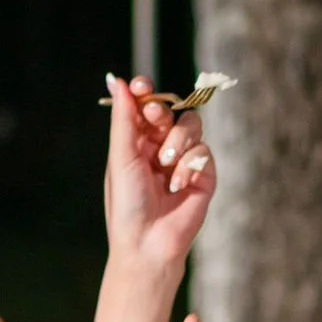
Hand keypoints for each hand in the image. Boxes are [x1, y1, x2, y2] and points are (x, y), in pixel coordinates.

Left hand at [103, 75, 215, 281]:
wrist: (148, 241)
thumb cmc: (127, 203)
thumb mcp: (121, 156)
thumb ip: (124, 118)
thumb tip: (117, 79)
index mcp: (137, 143)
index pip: (145, 107)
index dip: (145, 92)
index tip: (142, 85)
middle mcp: (161, 148)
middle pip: (170, 110)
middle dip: (162, 110)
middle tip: (154, 117)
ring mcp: (184, 160)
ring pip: (191, 125)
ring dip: (178, 139)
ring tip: (165, 163)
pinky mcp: (204, 174)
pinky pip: (204, 150)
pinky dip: (190, 165)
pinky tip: (177, 185)